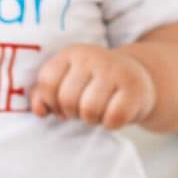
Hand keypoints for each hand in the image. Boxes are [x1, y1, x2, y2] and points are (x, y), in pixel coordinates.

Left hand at [30, 43, 156, 130]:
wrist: (138, 78)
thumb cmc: (94, 84)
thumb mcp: (67, 82)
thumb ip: (45, 94)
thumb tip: (39, 111)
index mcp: (71, 53)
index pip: (47, 82)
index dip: (51, 102)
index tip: (61, 106)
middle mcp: (93, 56)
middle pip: (67, 99)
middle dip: (73, 113)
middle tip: (84, 108)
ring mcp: (115, 71)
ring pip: (89, 110)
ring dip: (92, 119)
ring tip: (99, 110)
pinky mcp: (134, 89)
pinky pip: (113, 119)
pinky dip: (111, 124)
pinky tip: (115, 113)